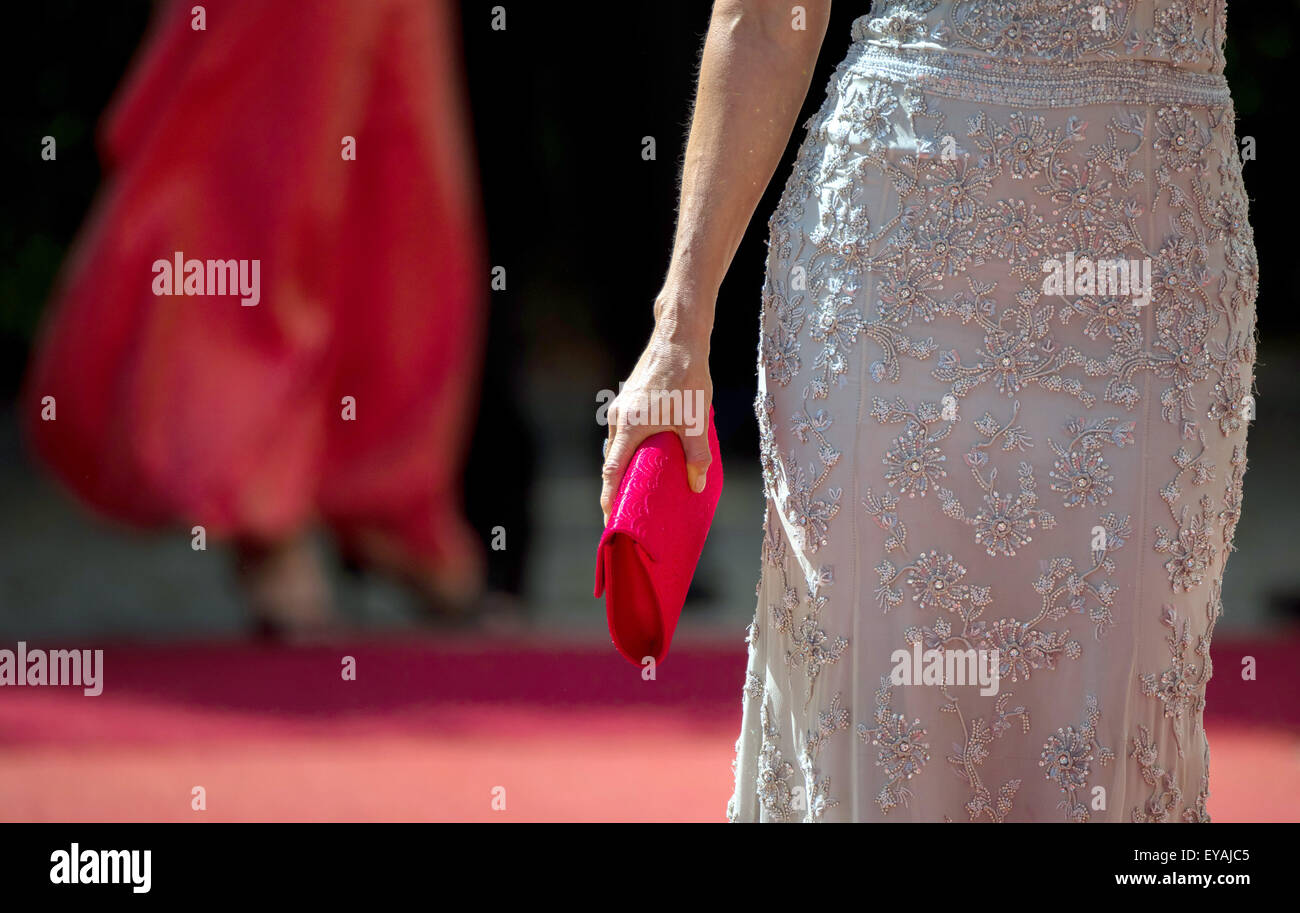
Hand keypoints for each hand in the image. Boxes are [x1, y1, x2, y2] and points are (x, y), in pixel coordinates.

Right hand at [601, 312, 712, 525]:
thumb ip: (696, 454)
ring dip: (625, 466)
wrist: (678, 337)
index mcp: (631, 425)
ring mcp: (622, 407)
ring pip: (618, 446)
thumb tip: (695, 485)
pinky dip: (630, 449)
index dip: (610, 496)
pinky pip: (624, 433)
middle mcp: (620, 417)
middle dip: (618, 486)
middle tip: (627, 510)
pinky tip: (647, 456)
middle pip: (613, 460)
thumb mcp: (696, 419)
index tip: (609, 517)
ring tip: (638, 487)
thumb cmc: (687, 375)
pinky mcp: (629, 400)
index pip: (613, 470)